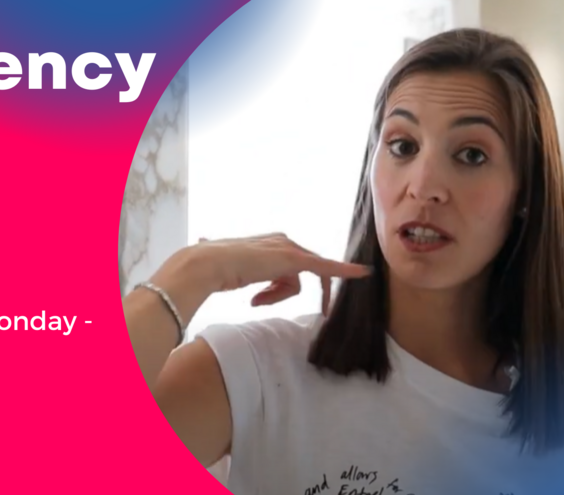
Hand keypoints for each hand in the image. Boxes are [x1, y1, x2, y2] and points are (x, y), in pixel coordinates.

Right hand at [190, 233, 370, 313]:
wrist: (209, 265)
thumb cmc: (212, 269)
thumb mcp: (226, 269)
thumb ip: (227, 264)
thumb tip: (200, 246)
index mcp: (267, 242)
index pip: (285, 265)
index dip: (281, 283)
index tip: (277, 290)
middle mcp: (282, 240)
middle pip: (293, 275)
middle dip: (277, 293)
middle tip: (257, 301)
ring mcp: (289, 249)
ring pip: (295, 284)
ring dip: (275, 296)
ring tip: (253, 297)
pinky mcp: (295, 259)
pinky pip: (325, 268)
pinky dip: (345, 271)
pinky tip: (363, 273)